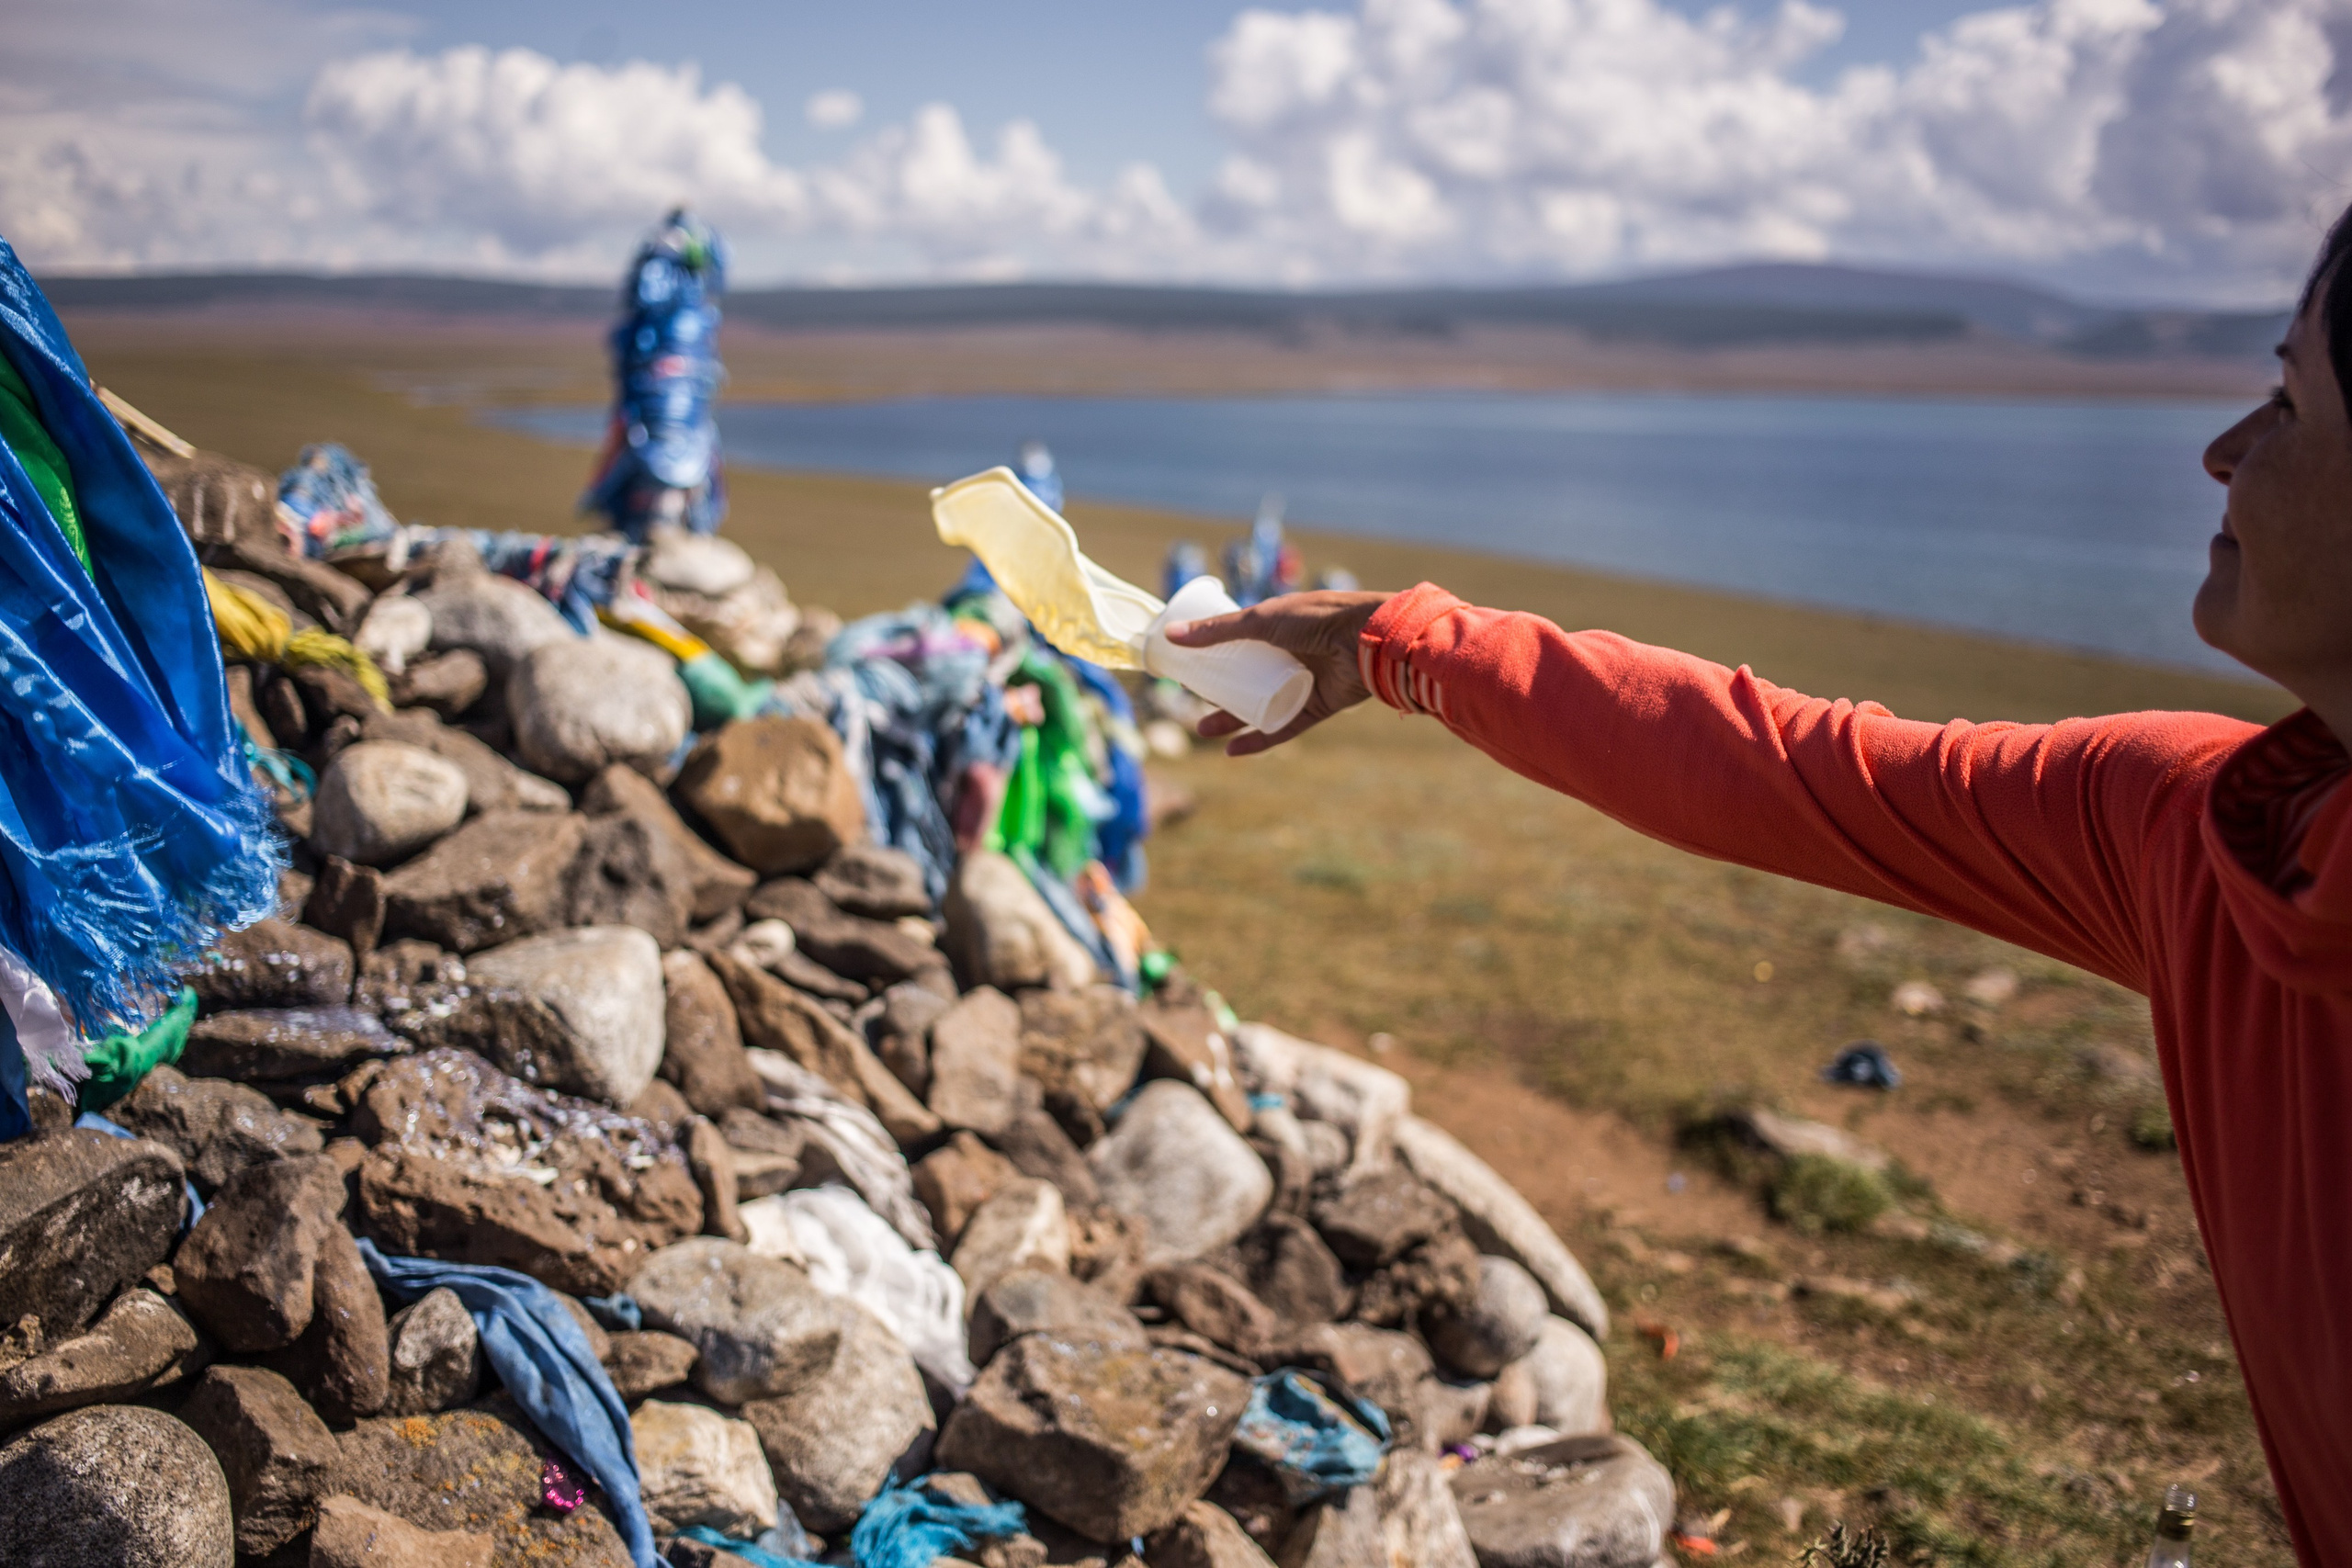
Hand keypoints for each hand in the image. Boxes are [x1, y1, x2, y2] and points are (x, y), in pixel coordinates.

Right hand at [1161, 589, 1390, 754]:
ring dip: (1231, 720)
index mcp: (1278, 628)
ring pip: (1261, 705)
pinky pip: (1283, 728)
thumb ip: (1218, 629)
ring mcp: (1303, 682)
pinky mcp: (1317, 707)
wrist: (1367, 638)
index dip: (1215, 656)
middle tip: (1191, 703)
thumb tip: (1171, 635)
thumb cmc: (1316, 619)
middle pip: (1247, 679)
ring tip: (1203, 730)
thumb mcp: (1261, 620)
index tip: (1188, 668)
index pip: (1239, 645)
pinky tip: (1233, 751)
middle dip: (1218, 693)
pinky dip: (1259, 740)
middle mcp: (1290, 655)